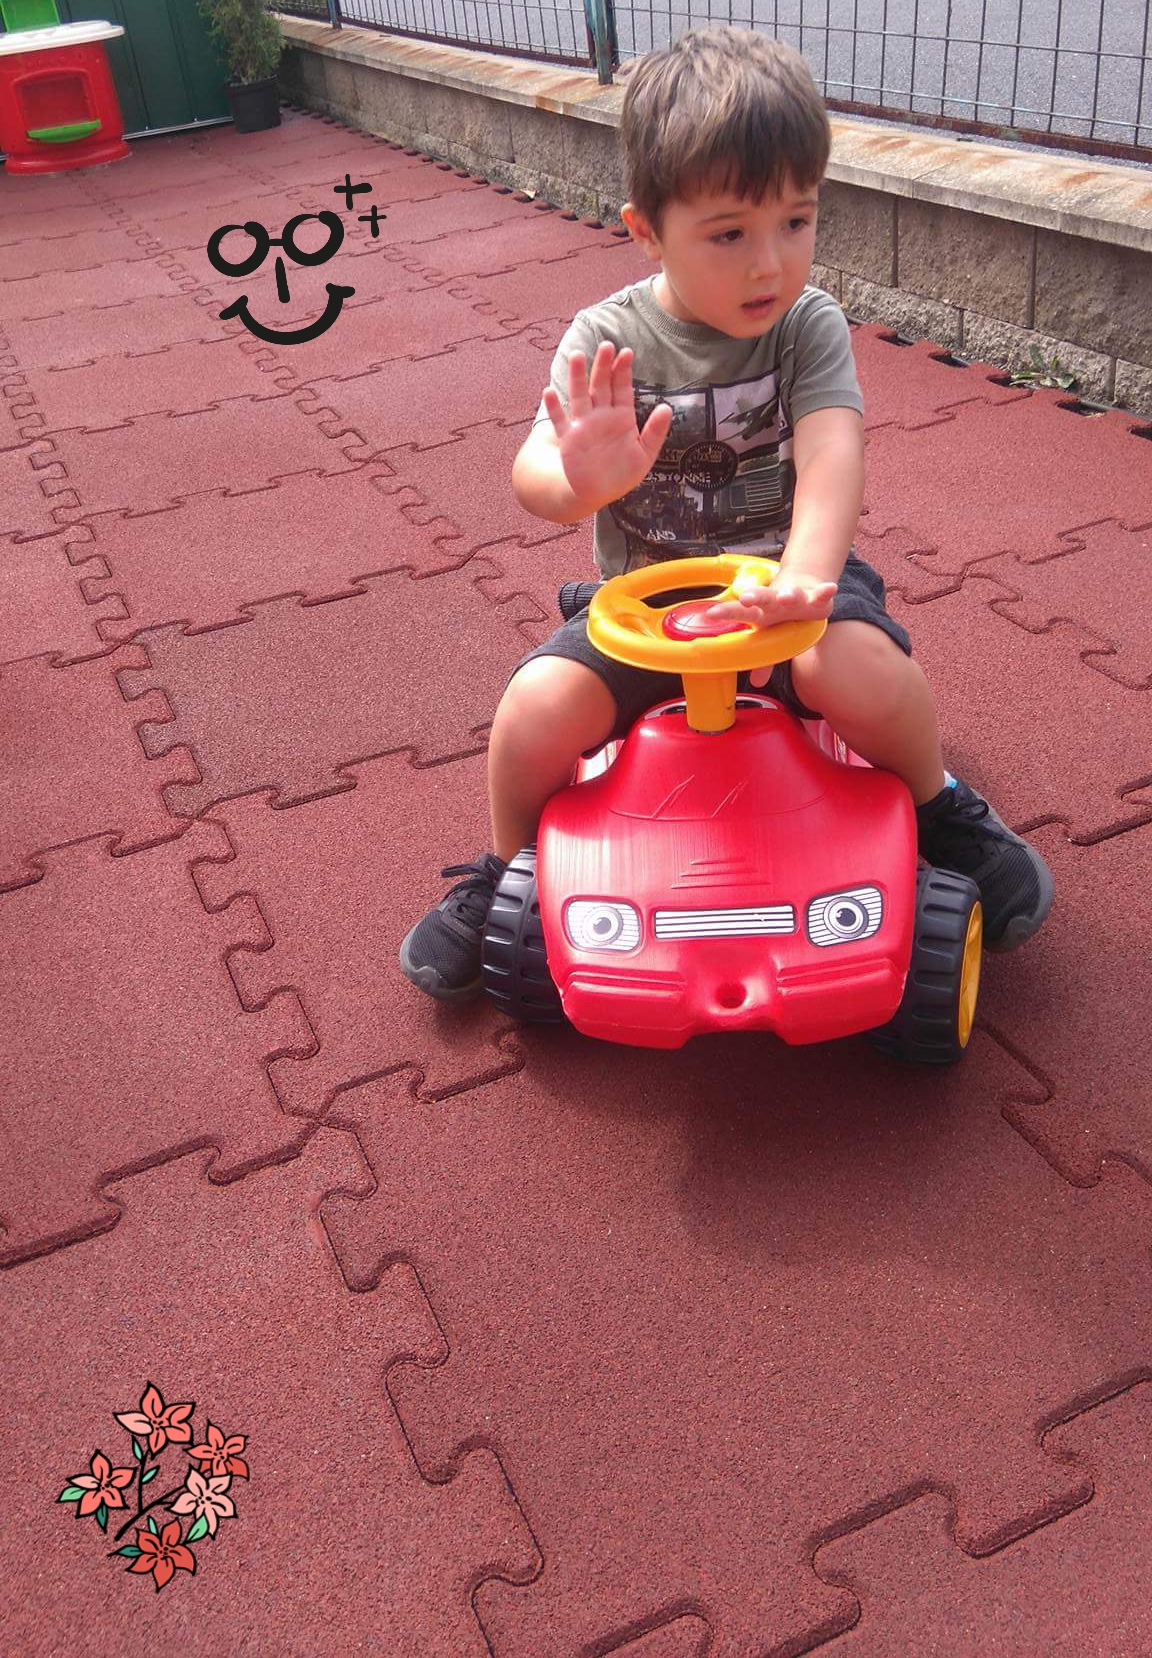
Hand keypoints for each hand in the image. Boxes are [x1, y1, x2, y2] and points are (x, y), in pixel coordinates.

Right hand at [542, 343, 673, 511]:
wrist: (597, 493)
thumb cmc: (622, 474)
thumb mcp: (645, 454)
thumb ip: (655, 432)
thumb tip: (667, 407)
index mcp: (621, 417)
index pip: (622, 388)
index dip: (623, 371)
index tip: (626, 353)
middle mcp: (601, 416)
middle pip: (601, 385)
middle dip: (603, 366)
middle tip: (607, 345)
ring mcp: (583, 425)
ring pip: (580, 395)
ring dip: (577, 376)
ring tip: (577, 355)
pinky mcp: (568, 439)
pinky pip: (560, 421)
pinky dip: (554, 408)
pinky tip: (549, 392)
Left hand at [707, 571, 836, 687]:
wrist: (803, 585)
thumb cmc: (782, 616)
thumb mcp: (772, 635)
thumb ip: (766, 660)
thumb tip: (756, 683)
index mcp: (762, 613)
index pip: (741, 613)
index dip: (727, 613)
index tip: (711, 613)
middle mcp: (775, 602)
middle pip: (764, 599)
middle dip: (755, 597)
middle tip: (745, 598)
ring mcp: (795, 596)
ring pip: (791, 594)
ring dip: (788, 595)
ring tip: (785, 597)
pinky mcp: (815, 595)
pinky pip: (821, 594)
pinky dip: (825, 591)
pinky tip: (829, 588)